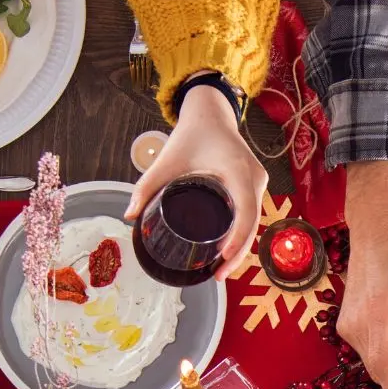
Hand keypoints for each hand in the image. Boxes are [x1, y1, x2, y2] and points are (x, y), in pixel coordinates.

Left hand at [125, 83, 266, 282]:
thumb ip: (146, 187)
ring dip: (242, 246)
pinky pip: (253, 213)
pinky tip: (230, 250)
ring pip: (255, 221)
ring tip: (222, 269)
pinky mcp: (256, 184)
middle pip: (253, 224)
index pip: (246, 213)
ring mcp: (259, 181)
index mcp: (238, 171)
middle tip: (217, 275)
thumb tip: (129, 216)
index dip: (237, 240)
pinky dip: (243, 233)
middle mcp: (255, 178)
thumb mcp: (167, 160)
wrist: (211, 112)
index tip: (222, 260)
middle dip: (238, 253)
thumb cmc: (191, 134)